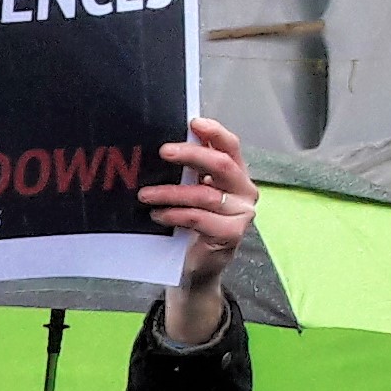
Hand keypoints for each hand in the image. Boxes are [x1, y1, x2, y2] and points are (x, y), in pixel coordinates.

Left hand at [141, 117, 253, 345]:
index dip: (215, 132)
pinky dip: (175, 214)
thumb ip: (188, 173)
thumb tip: (165, 146)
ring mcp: (242, 213)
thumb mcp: (190, 194)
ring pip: (205, 194)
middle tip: (163, 151)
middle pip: (221, 165)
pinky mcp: (233, 234)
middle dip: (191, 155)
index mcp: (236, 175)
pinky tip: (157, 215)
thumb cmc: (191, 226)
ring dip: (171, 192)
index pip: (231, 147)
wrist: (195, 267)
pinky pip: (200, 218)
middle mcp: (245, 191)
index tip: (194, 122)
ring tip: (145, 195)